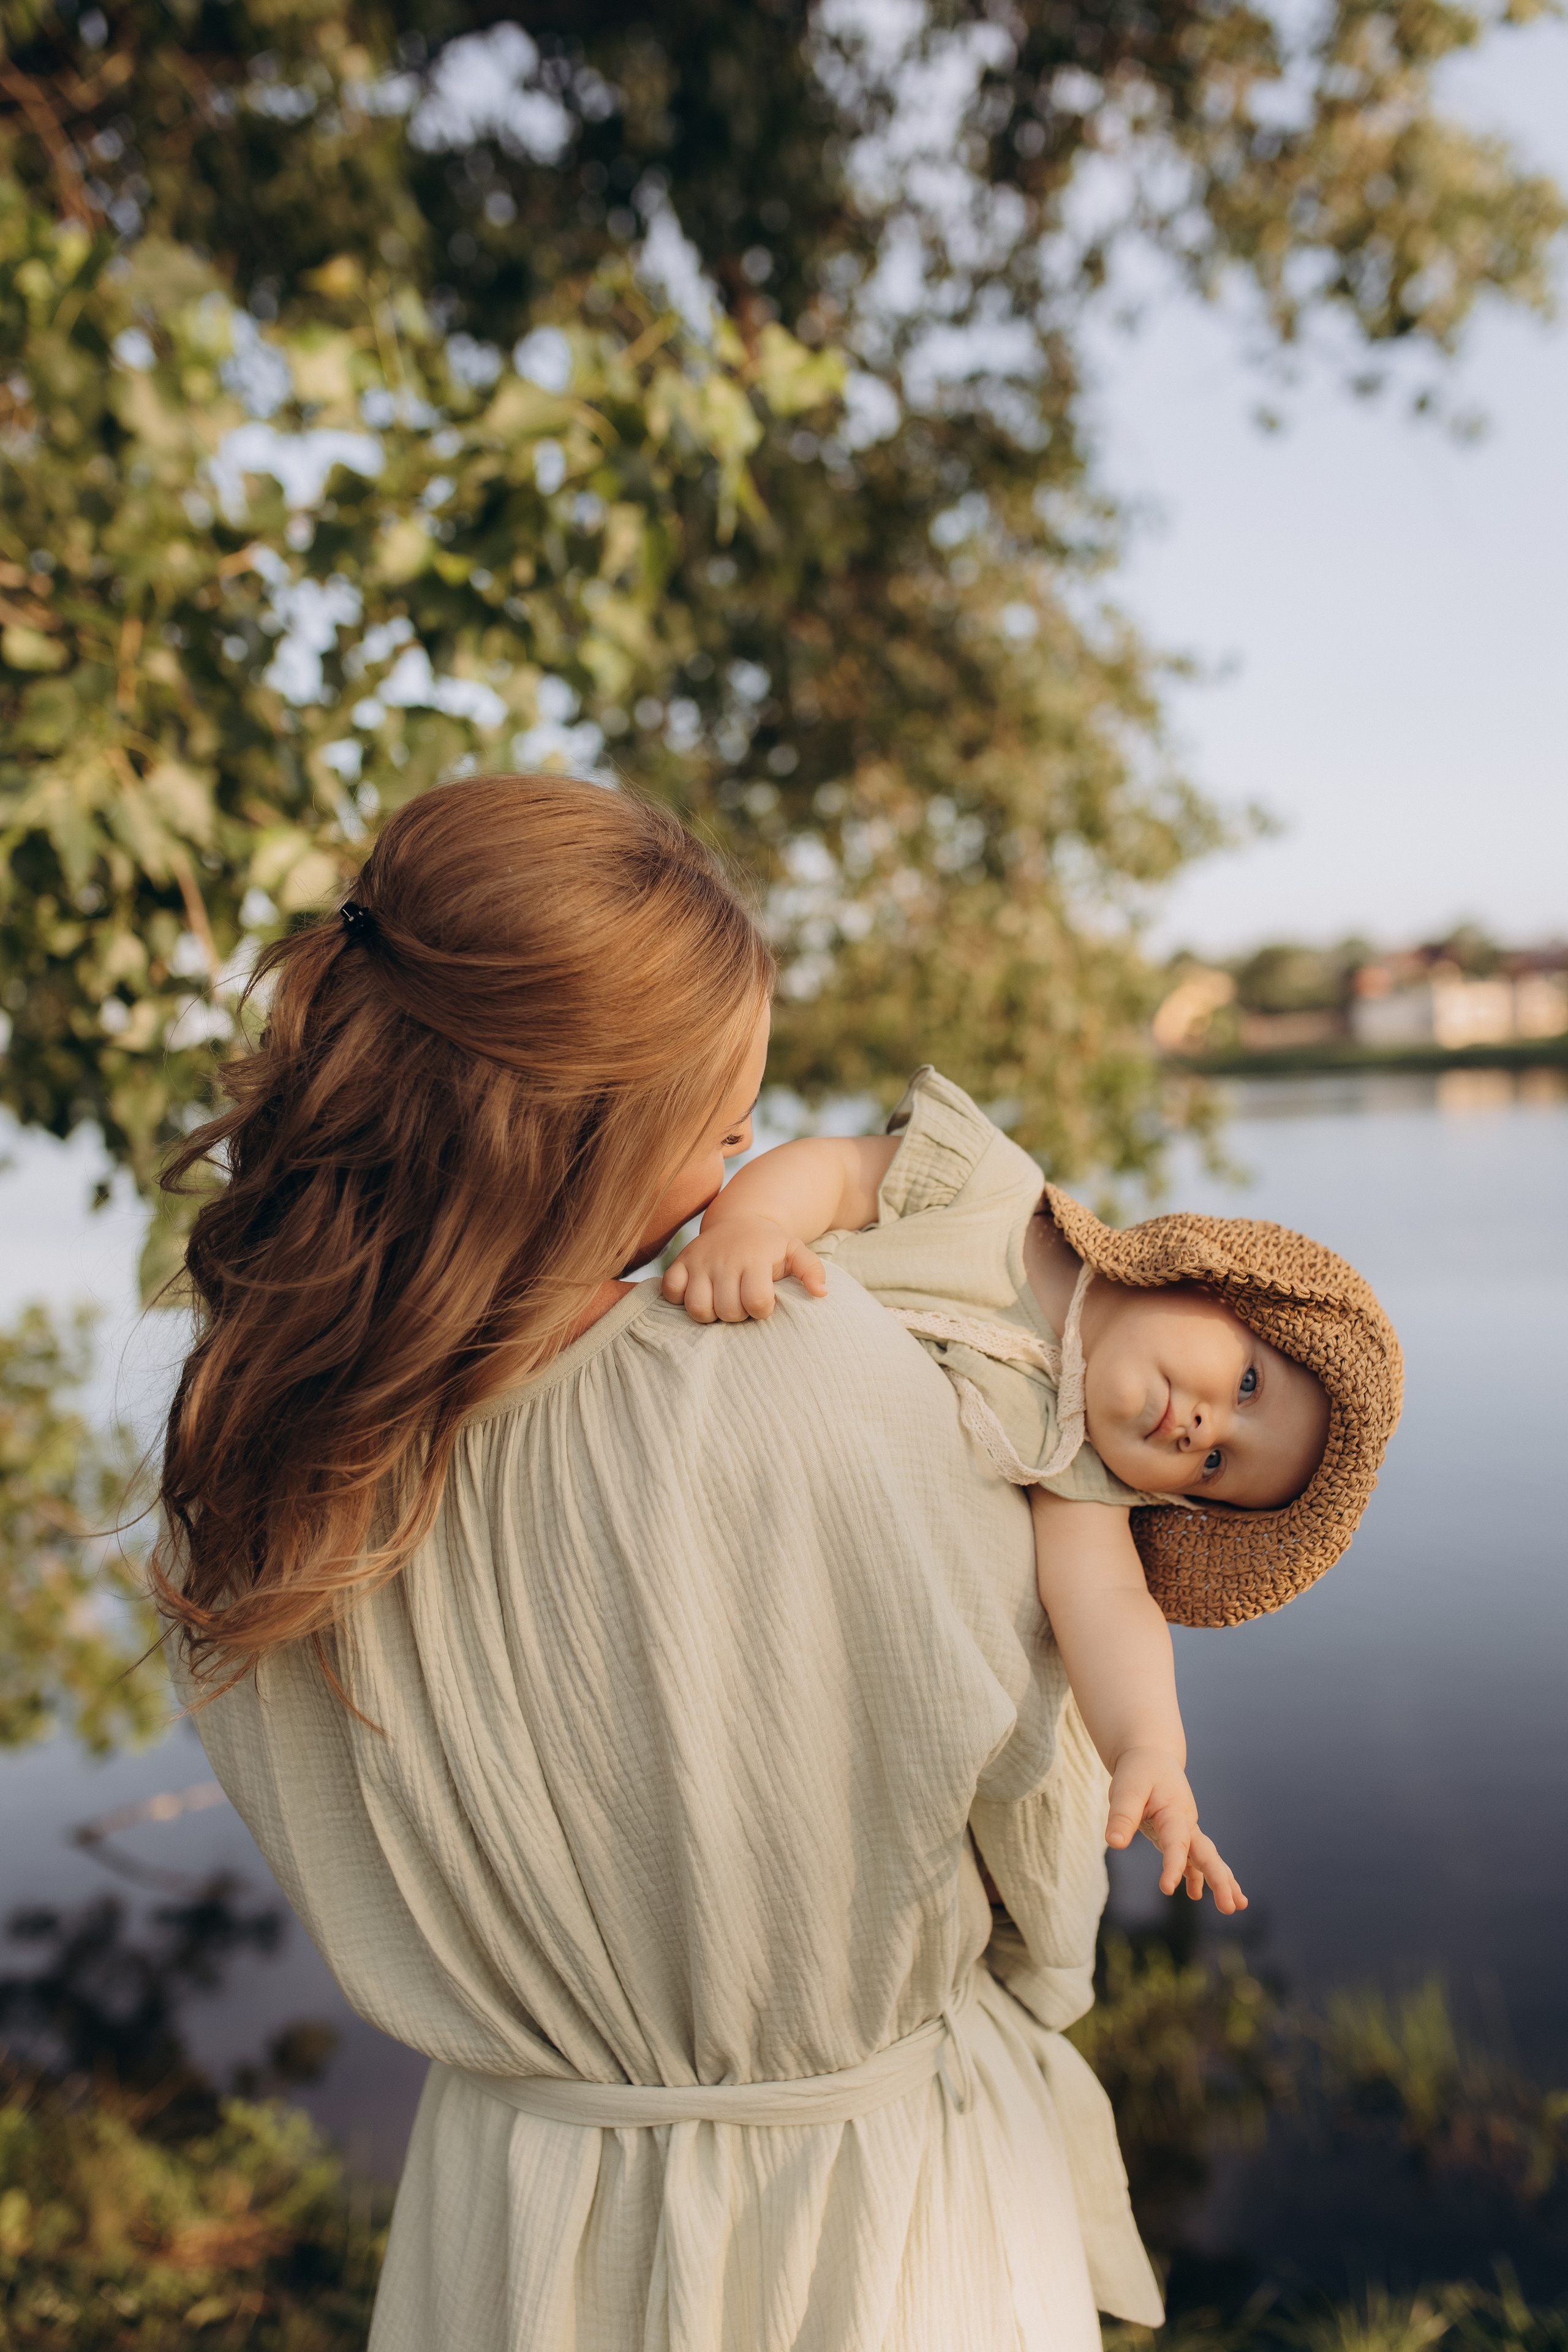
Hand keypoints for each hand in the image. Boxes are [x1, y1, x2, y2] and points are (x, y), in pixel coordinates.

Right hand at [661, 1213, 827, 1323]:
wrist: (741, 1220)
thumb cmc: (770, 1245)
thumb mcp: (796, 1251)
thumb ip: (811, 1270)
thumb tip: (821, 1293)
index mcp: (754, 1259)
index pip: (756, 1302)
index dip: (761, 1310)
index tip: (764, 1304)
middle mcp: (725, 1260)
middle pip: (727, 1310)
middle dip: (737, 1315)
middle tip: (742, 1304)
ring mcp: (700, 1262)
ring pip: (697, 1308)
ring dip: (710, 1314)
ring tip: (721, 1304)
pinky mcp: (680, 1262)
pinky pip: (671, 1291)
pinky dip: (680, 1299)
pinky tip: (698, 1294)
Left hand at [1105, 1745, 1246, 1914]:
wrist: (1151, 1757)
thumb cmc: (1138, 1772)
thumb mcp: (1125, 1789)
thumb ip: (1121, 1816)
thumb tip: (1114, 1843)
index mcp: (1174, 1811)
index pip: (1176, 1843)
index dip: (1173, 1866)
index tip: (1166, 1889)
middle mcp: (1186, 1822)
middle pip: (1206, 1854)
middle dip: (1219, 1881)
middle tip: (1230, 1907)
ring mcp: (1186, 1829)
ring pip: (1206, 1857)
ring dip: (1221, 1881)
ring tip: (1235, 1906)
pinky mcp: (1179, 1834)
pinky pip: (1193, 1857)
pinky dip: (1198, 1875)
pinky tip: (1195, 1894)